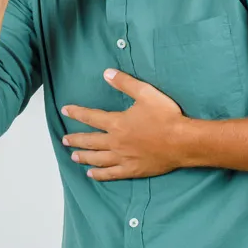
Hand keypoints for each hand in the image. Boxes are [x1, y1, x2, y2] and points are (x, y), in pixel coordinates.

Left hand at [61, 69, 187, 180]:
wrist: (182, 142)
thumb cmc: (166, 116)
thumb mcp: (145, 93)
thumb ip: (125, 83)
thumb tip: (106, 73)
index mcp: (117, 123)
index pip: (91, 117)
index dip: (76, 113)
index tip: (65, 110)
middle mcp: (116, 142)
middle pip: (90, 141)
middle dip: (76, 139)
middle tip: (64, 140)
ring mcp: (123, 158)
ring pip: (97, 159)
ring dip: (84, 157)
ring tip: (73, 157)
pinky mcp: (133, 170)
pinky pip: (111, 173)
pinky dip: (100, 174)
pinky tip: (92, 175)